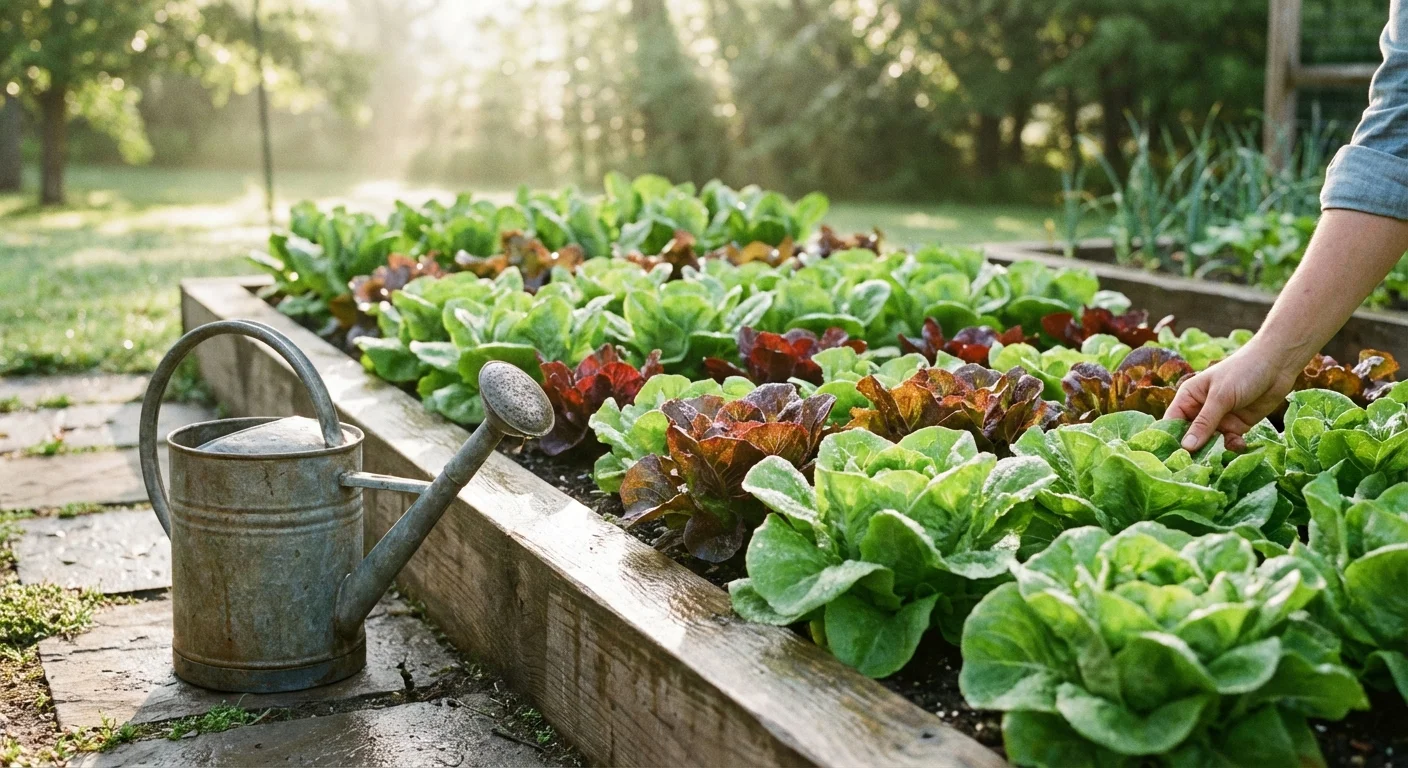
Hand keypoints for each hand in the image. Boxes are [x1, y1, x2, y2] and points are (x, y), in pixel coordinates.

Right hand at [1166, 339, 1303, 451]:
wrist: (1277, 365)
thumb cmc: (1243, 371)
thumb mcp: (1221, 397)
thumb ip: (1204, 423)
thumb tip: (1185, 447)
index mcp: (1188, 398)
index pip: (1171, 422)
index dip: (1169, 440)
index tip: (1170, 459)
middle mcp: (1200, 410)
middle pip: (1189, 436)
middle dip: (1192, 450)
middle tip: (1193, 467)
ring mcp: (1219, 420)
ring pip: (1209, 443)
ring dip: (1213, 451)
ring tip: (1218, 460)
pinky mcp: (1237, 427)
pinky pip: (1228, 443)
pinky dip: (1232, 447)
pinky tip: (1239, 445)